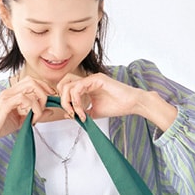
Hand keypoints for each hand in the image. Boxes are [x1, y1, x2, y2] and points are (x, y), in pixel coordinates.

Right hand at [0, 76, 59, 159]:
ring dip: (39, 102)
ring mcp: (7, 95)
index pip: (32, 81)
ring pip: (30, 87)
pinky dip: (32, 107)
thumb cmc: (0, 126)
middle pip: (33, 81)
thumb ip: (35, 114)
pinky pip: (24, 98)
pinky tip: (32, 118)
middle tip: (46, 107)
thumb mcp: (22, 120)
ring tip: (37, 115)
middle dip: (44, 92)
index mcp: (13, 92)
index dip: (44, 88)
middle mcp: (10, 91)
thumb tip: (50, 110)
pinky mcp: (5, 103)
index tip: (50, 100)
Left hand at [55, 72, 177, 131]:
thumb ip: (81, 113)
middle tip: (72, 114)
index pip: (66, 89)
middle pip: (63, 84)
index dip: (64, 102)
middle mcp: (86, 80)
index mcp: (85, 86)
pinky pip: (78, 87)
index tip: (71, 115)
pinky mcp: (96, 79)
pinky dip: (77, 101)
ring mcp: (91, 78)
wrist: (131, 103)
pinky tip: (83, 111)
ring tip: (79, 114)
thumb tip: (67, 115)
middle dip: (63, 101)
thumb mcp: (94, 113)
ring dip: (69, 102)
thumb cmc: (116, 106)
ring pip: (68, 85)